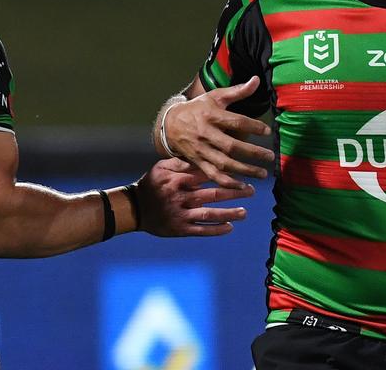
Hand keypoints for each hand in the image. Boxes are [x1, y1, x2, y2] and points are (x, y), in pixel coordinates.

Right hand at [136, 157, 254, 236]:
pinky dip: (216, 230)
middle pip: (214, 194)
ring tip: (245, 213)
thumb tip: (201, 156)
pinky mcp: (180, 229)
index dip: (227, 175)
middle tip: (251, 190)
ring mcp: (182, 215)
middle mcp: (183, 197)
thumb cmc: (151, 185)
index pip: (208, 176)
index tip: (243, 174)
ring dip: (230, 213)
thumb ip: (181, 162)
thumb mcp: (161, 167)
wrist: (133, 209)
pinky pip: (202, 230)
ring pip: (210, 214)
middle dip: (235, 193)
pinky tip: (229, 228)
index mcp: (180, 180)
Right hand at [163, 77, 274, 187]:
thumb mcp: (215, 96)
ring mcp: (201, 150)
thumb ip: (237, 91)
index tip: (267, 131)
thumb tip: (257, 80)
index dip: (252, 126)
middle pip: (231, 146)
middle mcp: (206, 134)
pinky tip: (243, 186)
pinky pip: (214, 175)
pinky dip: (228, 183)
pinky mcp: (198, 162)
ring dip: (244, 170)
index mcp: (211, 115)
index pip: (235, 122)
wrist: (170, 124)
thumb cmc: (198, 108)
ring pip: (224, 163)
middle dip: (252, 153)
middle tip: (270, 157)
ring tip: (262, 174)